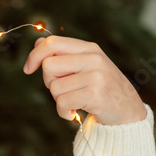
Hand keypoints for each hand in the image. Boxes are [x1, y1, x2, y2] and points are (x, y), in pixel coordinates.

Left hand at [22, 35, 145, 125]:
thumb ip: (64, 55)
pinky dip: (63, 112)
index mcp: (89, 48)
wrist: (128, 112)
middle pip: (48, 66)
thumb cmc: (101, 88)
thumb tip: (38, 43)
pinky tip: (74, 113)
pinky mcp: (95, 94)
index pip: (52, 43)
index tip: (28, 69)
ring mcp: (96, 76)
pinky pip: (62, 103)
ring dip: (58, 99)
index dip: (34, 55)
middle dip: (49, 81)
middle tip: (64, 89)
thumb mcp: (85, 66)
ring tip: (74, 101)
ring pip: (54, 87)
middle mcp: (94, 59)